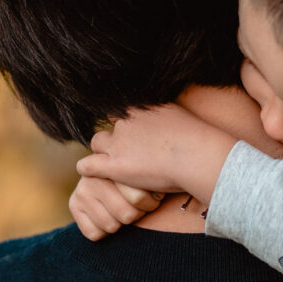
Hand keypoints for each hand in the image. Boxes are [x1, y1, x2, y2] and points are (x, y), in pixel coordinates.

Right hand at [69, 176, 163, 240]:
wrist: (114, 185)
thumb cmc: (142, 179)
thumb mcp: (148, 177)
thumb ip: (152, 180)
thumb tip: (163, 193)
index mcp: (119, 164)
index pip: (140, 199)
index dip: (150, 202)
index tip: (155, 196)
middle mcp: (98, 172)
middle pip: (127, 214)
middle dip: (137, 214)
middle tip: (139, 206)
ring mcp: (83, 188)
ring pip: (112, 225)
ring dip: (121, 224)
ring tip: (123, 210)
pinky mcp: (74, 205)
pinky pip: (95, 233)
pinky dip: (103, 232)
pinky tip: (107, 217)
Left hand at [76, 104, 236, 205]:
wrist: (195, 155)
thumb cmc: (195, 137)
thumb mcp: (176, 112)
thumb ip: (162, 112)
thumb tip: (162, 115)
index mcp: (138, 107)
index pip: (120, 112)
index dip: (126, 126)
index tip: (136, 138)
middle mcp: (125, 121)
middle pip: (108, 127)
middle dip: (114, 138)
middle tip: (127, 153)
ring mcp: (117, 143)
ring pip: (97, 143)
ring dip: (103, 152)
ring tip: (116, 164)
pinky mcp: (113, 165)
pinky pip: (87, 166)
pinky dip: (88, 169)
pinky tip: (96, 174)